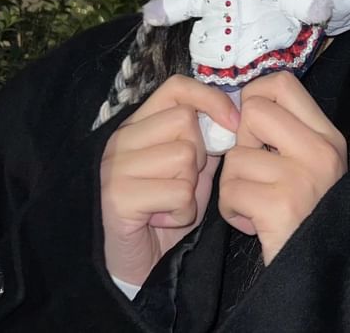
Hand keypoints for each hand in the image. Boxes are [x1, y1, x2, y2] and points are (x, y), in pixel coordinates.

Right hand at [100, 75, 239, 285]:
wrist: (141, 263)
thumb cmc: (169, 209)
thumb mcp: (192, 168)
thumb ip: (207, 138)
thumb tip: (234, 113)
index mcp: (138, 124)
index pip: (176, 88)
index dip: (209, 98)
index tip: (234, 121)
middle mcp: (121, 139)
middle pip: (185, 121)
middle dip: (201, 155)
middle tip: (185, 182)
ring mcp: (115, 167)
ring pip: (184, 155)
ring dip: (192, 188)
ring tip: (174, 202)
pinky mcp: (118, 198)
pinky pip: (178, 192)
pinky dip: (183, 211)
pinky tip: (166, 219)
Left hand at [218, 72, 346, 264]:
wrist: (319, 274)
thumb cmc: (306, 218)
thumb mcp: (311, 165)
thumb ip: (285, 132)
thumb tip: (242, 104)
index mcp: (327, 137)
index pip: (283, 83)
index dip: (255, 96)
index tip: (251, 126)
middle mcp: (320, 151)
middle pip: (254, 111)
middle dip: (242, 143)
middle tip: (256, 171)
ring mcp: (302, 177)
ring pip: (236, 156)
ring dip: (234, 185)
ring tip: (257, 205)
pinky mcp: (280, 205)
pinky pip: (230, 190)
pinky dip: (232, 210)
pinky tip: (252, 223)